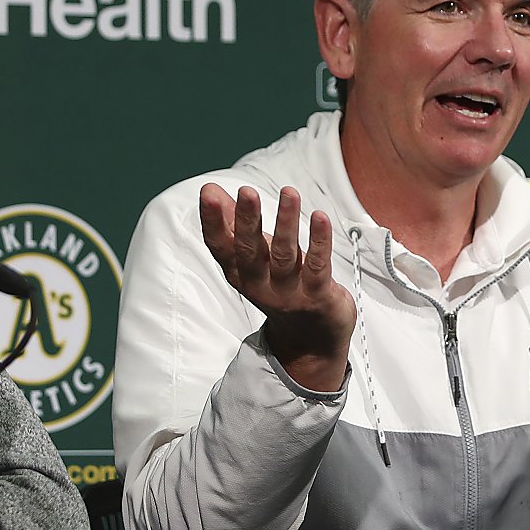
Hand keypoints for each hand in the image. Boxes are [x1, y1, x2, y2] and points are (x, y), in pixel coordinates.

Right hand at [200, 184, 355, 392]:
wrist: (311, 340)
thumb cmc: (280, 286)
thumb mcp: (254, 257)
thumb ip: (234, 222)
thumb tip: (211, 189)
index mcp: (240, 273)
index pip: (220, 247)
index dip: (213, 221)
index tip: (209, 193)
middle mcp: (260, 284)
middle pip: (249, 251)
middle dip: (247, 220)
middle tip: (246, 191)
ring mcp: (289, 292)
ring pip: (285, 256)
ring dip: (287, 222)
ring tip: (289, 193)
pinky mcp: (317, 296)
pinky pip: (318, 266)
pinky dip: (319, 242)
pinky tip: (320, 217)